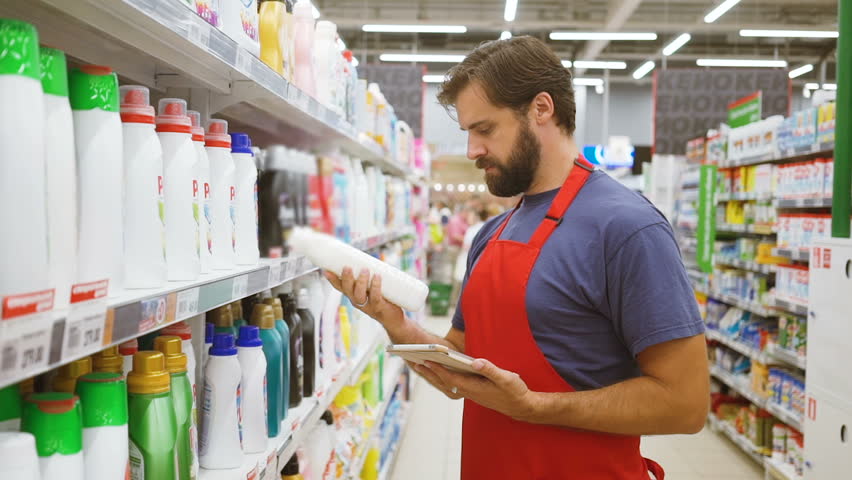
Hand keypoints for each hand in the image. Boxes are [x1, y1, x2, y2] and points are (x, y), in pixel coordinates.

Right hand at [324, 268, 403, 326]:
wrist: (393, 319)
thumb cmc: (382, 299)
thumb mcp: (371, 288)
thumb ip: (367, 276)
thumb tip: (368, 258)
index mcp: (353, 295)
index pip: (339, 287)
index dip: (332, 279)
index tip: (325, 270)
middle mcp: (357, 301)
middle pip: (347, 290)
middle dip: (346, 278)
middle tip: (347, 267)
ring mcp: (367, 306)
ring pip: (359, 295)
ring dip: (361, 281)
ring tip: (365, 270)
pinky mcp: (379, 307)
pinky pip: (375, 297)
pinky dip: (375, 286)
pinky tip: (377, 276)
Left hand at [413, 359, 539, 421]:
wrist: (521, 407)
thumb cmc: (514, 392)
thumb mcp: (506, 378)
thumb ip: (491, 370)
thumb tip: (475, 361)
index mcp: (474, 388)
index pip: (450, 378)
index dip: (437, 369)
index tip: (426, 360)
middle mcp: (469, 392)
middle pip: (444, 382)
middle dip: (430, 372)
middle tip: (414, 362)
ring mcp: (471, 393)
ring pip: (448, 384)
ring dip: (435, 375)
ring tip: (423, 365)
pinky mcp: (474, 392)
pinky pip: (454, 384)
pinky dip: (444, 377)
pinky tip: (442, 371)